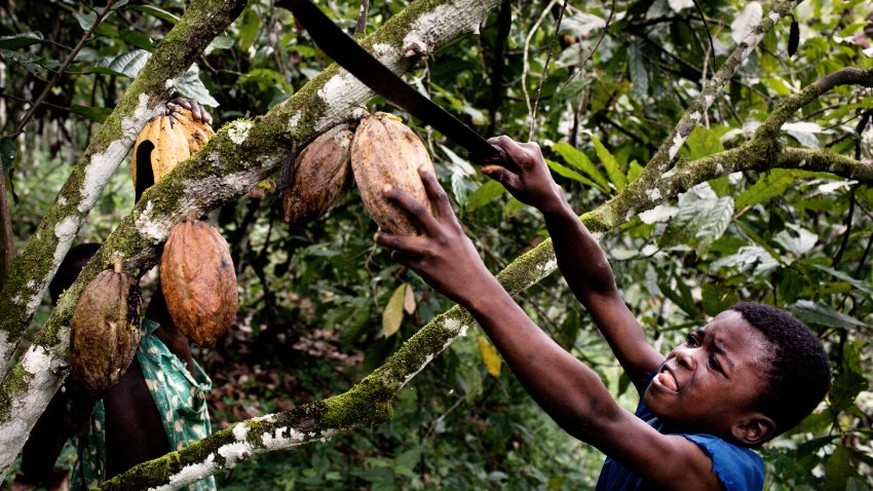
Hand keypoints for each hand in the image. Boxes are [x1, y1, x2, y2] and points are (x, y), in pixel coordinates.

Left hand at [167, 97, 212, 124]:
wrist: (174, 130)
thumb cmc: (167, 123)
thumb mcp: (165, 118)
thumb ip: (165, 115)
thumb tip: (165, 113)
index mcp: (176, 104)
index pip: (180, 100)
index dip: (184, 103)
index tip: (188, 108)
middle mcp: (186, 104)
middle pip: (193, 103)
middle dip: (196, 110)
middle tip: (198, 117)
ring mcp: (194, 109)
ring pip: (200, 108)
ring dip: (204, 114)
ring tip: (207, 121)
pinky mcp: (200, 115)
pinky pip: (205, 115)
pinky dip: (208, 118)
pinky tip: (210, 123)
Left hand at [374, 167, 499, 305]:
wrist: (475, 287)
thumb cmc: (466, 261)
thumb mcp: (459, 239)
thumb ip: (444, 228)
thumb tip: (425, 219)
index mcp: (452, 227)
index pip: (440, 198)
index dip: (430, 181)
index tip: (420, 167)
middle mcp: (441, 237)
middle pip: (417, 211)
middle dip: (399, 197)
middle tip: (384, 188)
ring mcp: (431, 253)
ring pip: (401, 242)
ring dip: (385, 238)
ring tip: (376, 235)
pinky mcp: (424, 269)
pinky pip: (403, 260)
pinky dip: (397, 256)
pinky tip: (395, 255)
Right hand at [482, 136, 564, 213]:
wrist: (549, 194)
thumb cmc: (531, 192)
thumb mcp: (513, 186)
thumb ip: (499, 174)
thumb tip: (483, 167)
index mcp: (525, 158)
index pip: (504, 141)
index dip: (492, 142)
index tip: (483, 149)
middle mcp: (531, 149)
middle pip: (506, 143)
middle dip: (497, 152)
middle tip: (491, 165)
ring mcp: (534, 146)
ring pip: (511, 145)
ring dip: (505, 153)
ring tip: (505, 168)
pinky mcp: (534, 147)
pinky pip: (516, 147)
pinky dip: (511, 154)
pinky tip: (512, 166)